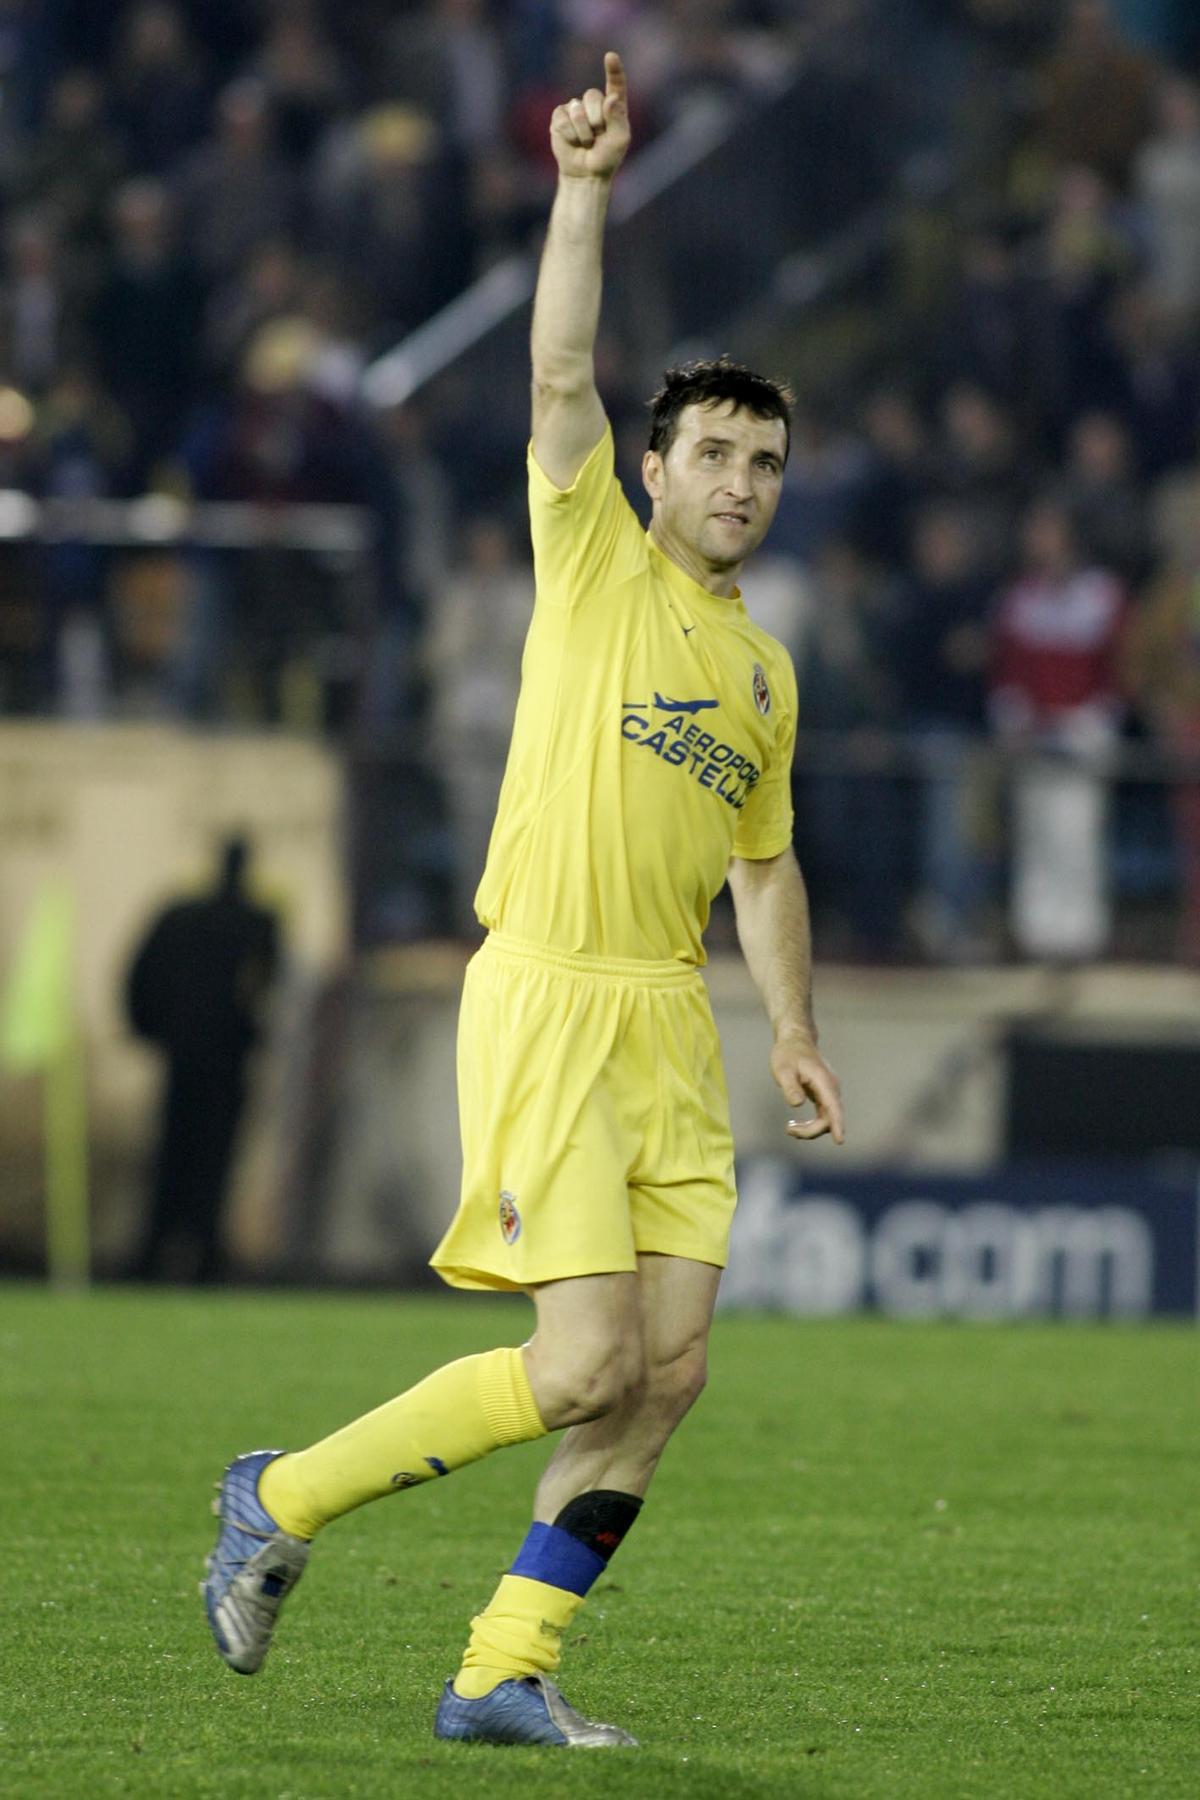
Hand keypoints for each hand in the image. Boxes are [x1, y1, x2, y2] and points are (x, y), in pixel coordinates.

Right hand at [550, 50, 630, 180]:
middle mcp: (594, 103)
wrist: (586, 174)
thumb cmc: (607, 157)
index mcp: (613, 105)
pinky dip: (570, 135)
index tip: (610, 56)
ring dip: (583, 132)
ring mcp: (575, 108)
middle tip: (597, 137)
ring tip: (586, 142)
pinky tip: (573, 142)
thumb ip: (618, 118)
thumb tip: (611, 98)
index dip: (613, 70)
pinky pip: (564, 120)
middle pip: (593, 96)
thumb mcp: (619, 140)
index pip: (615, 83)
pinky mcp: (560, 117)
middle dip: (596, 120)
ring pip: (578, 110)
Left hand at [770, 1032, 844, 1143]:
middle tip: (789, 1129)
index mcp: (823, 1080)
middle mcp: (831, 1088)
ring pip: (828, 1119)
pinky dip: (811, 1125)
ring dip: (811, 1129)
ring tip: (789, 1128)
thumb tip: (797, 1104)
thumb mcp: (783, 1069)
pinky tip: (794, 1125)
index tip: (840, 1141)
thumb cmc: (788, 1054)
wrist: (795, 1041)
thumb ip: (790, 1086)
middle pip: (831, 1117)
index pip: (833, 1106)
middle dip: (812, 1130)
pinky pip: (823, 1116)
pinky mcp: (824, 1096)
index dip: (837, 1124)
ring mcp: (829, 1092)